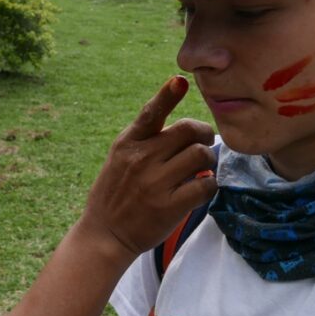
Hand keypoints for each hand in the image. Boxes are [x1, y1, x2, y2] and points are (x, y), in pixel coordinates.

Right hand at [81, 75, 217, 259]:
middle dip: (204, 133)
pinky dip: (210, 184)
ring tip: (204, 167)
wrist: (104, 234)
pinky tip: (203, 187)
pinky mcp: (169, 207)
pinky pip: (205, 186)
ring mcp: (155, 183)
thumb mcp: (119, 156)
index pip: (151, 113)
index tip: (180, 81)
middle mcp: (141, 159)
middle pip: (188, 130)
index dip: (167, 94)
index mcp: (128, 143)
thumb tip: (181, 122)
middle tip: (205, 142)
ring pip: (200, 155)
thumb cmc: (115, 192)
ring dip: (210, 160)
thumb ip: (144, 137)